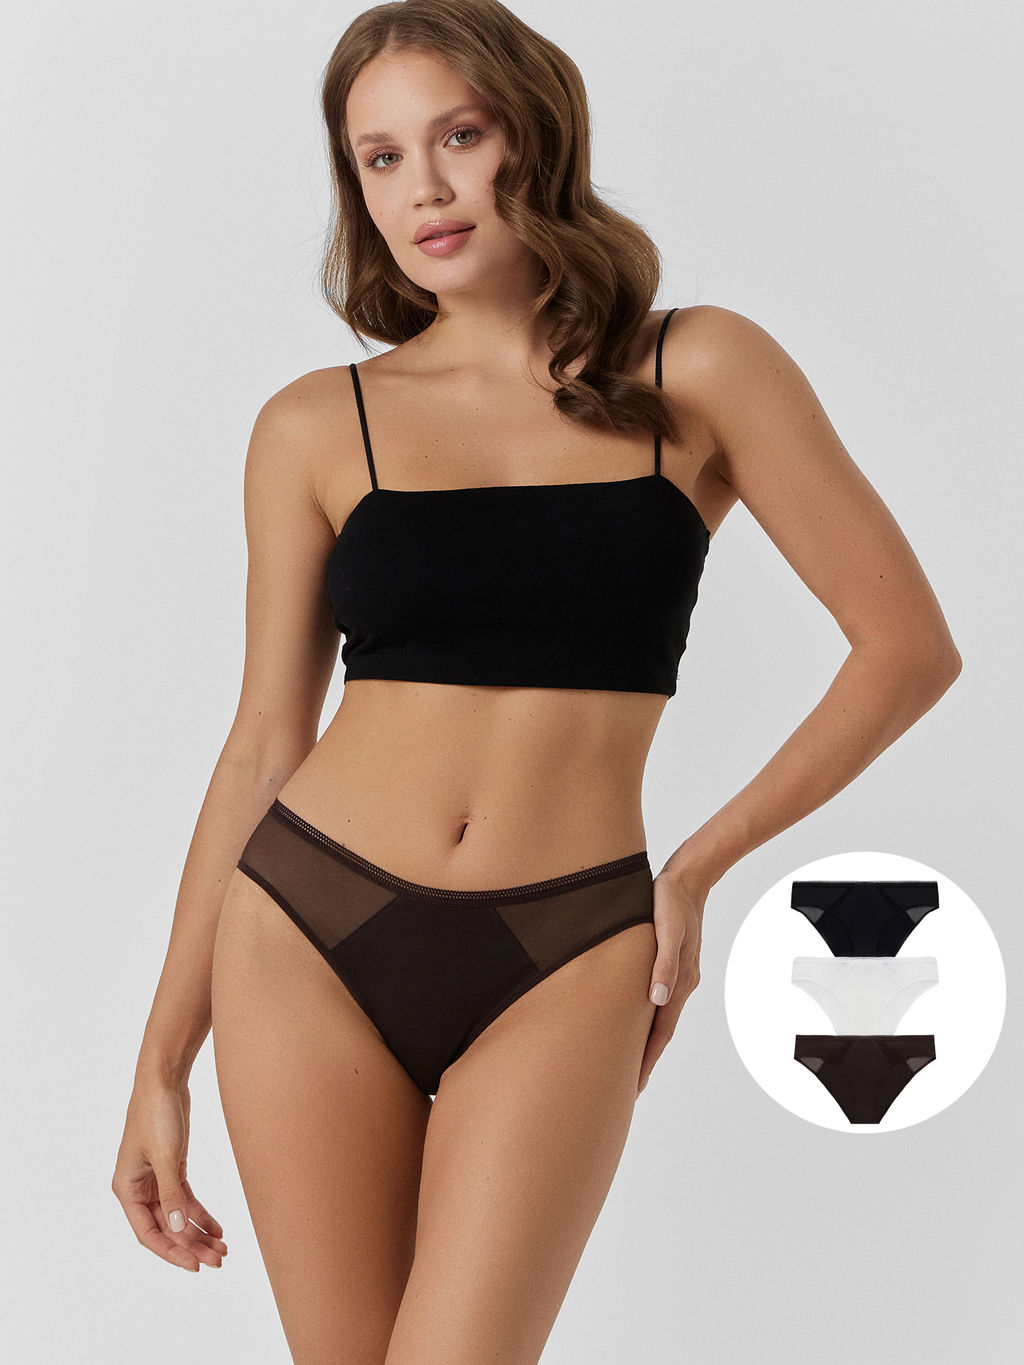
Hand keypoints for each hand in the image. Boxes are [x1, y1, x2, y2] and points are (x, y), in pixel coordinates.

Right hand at [111, 1078, 226, 1272]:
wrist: (165, 1079)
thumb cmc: (157, 1113)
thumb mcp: (165, 1156)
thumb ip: (172, 1195)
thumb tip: (179, 1230)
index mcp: (126, 1189)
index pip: (148, 1234)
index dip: (172, 1252)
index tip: (195, 1266)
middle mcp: (138, 1188)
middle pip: (166, 1228)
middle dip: (191, 1245)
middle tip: (218, 1260)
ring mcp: (155, 1179)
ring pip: (178, 1216)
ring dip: (198, 1233)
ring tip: (223, 1248)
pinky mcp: (172, 1167)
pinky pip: (185, 1199)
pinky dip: (200, 1214)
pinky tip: (217, 1227)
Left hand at [636, 865, 706, 1095]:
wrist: (688, 877)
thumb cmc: (671, 901)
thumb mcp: (667, 930)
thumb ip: (663, 963)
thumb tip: (658, 998)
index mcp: (679, 980)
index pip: (661, 1030)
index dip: (647, 1058)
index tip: (635, 1085)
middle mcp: (680, 982)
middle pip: (662, 1030)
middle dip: (646, 1058)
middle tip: (629, 1086)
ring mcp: (678, 974)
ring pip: (660, 1016)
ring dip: (647, 1040)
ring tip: (630, 1060)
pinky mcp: (671, 962)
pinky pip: (660, 999)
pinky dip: (650, 1017)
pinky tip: (638, 1017)